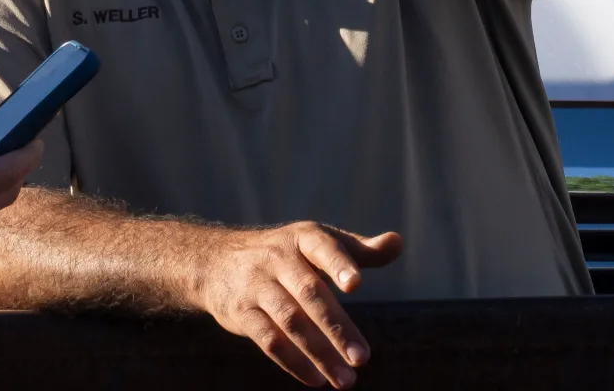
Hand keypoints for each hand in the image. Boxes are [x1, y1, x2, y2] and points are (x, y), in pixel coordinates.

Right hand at [191, 222, 403, 388]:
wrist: (216, 262)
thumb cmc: (285, 254)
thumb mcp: (318, 243)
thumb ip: (360, 250)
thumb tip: (397, 243)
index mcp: (303, 238)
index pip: (323, 247)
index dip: (338, 265)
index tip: (356, 285)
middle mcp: (278, 258)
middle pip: (310, 293)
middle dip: (336, 327)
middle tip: (362, 358)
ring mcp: (256, 285)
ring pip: (290, 321)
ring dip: (318, 353)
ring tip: (345, 380)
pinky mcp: (241, 312)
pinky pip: (268, 339)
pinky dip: (292, 362)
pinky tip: (316, 379)